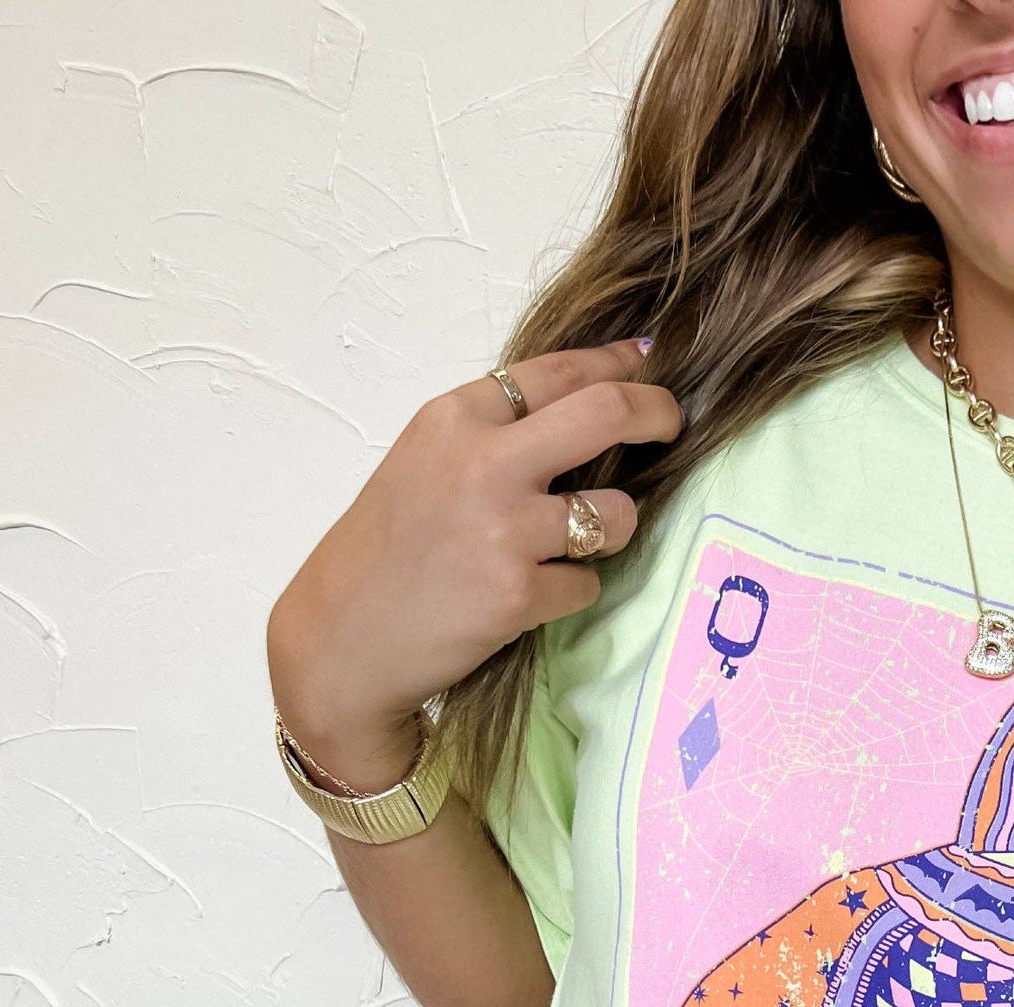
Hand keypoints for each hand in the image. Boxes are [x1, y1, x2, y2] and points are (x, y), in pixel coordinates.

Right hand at [267, 342, 682, 787]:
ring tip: (572, 546)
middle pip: (606, 413)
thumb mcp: (425, 462)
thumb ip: (492, 434)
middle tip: (671, 425)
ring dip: (612, 528)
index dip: (616, 364)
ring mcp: (504, 528)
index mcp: (455, 418)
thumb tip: (580, 404)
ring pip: (614, 512)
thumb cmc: (387, 551)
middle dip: (656, 413)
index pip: (558, 372)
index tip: (649, 363)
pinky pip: (587, 584)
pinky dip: (570, 592)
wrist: (343, 636)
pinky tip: (529, 597)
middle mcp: (483, 462)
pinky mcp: (520, 592)